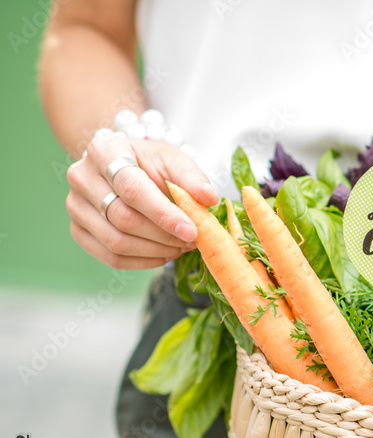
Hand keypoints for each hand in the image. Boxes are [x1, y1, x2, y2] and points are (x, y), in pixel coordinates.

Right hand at [65, 135, 218, 268]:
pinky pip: (111, 257)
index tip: (192, 231)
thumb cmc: (153, 163)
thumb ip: (193, 179)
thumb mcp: (175, 161)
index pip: (132, 189)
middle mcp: (81, 177)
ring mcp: (75, 206)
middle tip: (193, 240)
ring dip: (156, 251)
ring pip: (116, 242)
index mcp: (105, 152)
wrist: (126, 166)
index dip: (163, 214)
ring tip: (182, 247)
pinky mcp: (78, 231)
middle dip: (163, 236)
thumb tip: (209, 199)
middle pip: (122, 219)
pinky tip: (165, 254)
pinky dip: (143, 261)